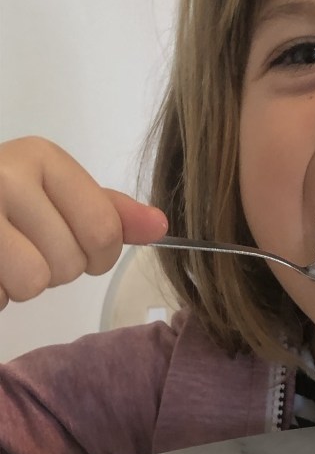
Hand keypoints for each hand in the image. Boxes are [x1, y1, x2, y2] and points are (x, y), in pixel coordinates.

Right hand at [0, 137, 167, 309]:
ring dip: (21, 285)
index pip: (104, 231)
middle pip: (70, 262)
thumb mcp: (53, 193)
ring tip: (2, 258)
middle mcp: (5, 176)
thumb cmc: (2, 201)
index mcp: (40, 157)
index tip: (78, 245)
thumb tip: (160, 226)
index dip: (98, 255)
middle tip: (25, 248)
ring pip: (33, 283)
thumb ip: (106, 211)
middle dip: (54, 268)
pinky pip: (0, 295)